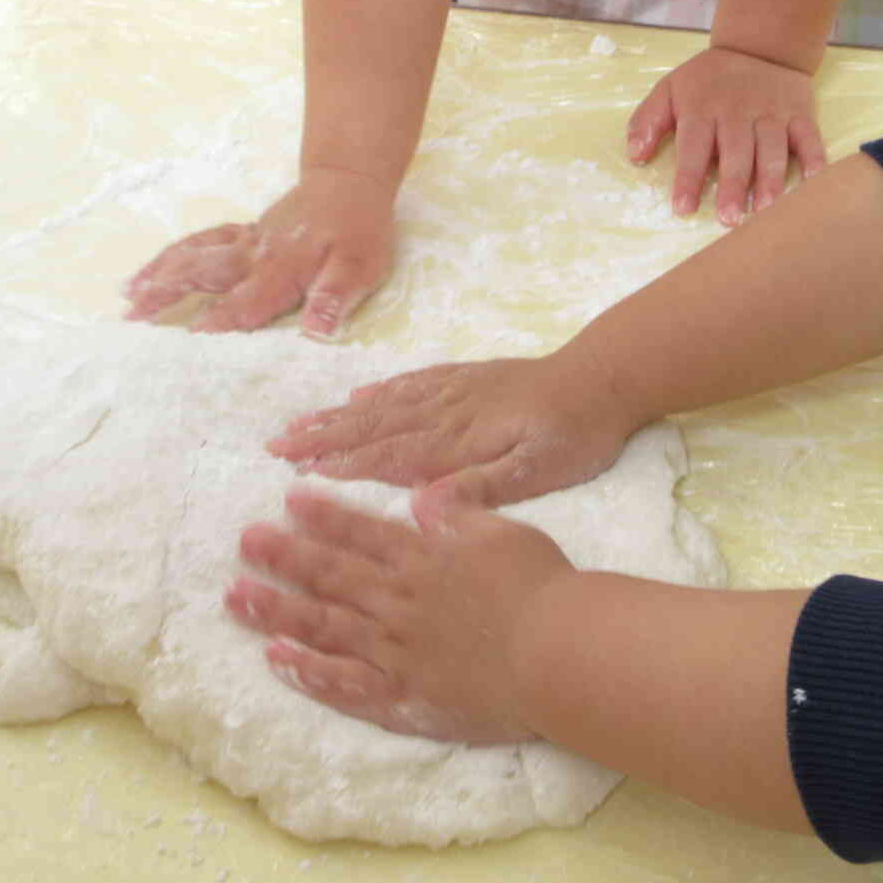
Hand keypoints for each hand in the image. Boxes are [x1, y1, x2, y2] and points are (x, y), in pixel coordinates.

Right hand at [123, 167, 394, 336]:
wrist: (349, 181)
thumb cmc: (358, 230)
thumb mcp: (359, 267)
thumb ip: (335, 298)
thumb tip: (316, 332)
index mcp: (281, 270)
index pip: (244, 304)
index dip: (217, 325)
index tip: (186, 345)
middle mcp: (254, 255)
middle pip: (202, 275)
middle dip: (166, 295)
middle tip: (131, 319)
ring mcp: (244, 242)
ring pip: (193, 254)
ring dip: (158, 273)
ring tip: (127, 295)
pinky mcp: (242, 232)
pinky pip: (200, 241)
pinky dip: (172, 254)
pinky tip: (151, 270)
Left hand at [225, 481, 570, 741]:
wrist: (558, 652)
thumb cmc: (541, 588)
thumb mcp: (503, 530)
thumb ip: (459, 511)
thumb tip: (419, 497)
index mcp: (423, 558)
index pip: (363, 531)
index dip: (324, 515)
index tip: (289, 498)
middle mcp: (398, 600)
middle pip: (331, 574)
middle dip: (284, 555)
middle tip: (244, 541)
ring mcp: (394, 649)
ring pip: (323, 625)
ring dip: (277, 609)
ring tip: (236, 596)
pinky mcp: (401, 695)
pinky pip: (344, 684)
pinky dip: (307, 671)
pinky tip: (275, 659)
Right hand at [267, 356, 637, 505]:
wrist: (606, 378)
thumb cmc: (576, 434)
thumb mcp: (539, 470)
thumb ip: (482, 488)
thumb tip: (424, 505)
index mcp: (460, 439)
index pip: (391, 455)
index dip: (345, 465)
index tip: (301, 473)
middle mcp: (448, 410)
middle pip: (376, 425)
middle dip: (325, 437)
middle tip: (277, 445)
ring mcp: (456, 390)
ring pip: (386, 402)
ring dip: (341, 414)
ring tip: (301, 422)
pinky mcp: (469, 377)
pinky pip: (413, 382)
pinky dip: (381, 390)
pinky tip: (360, 395)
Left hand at [627, 45, 825, 225]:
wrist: (760, 45)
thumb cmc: (709, 79)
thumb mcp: (670, 88)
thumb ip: (648, 120)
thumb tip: (635, 155)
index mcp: (702, 106)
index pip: (694, 145)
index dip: (688, 177)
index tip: (683, 207)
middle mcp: (738, 111)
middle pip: (736, 151)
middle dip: (733, 186)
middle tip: (729, 219)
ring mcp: (772, 112)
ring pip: (772, 148)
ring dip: (770, 180)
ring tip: (766, 210)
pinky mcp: (800, 114)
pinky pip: (809, 138)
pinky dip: (814, 160)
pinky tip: (814, 183)